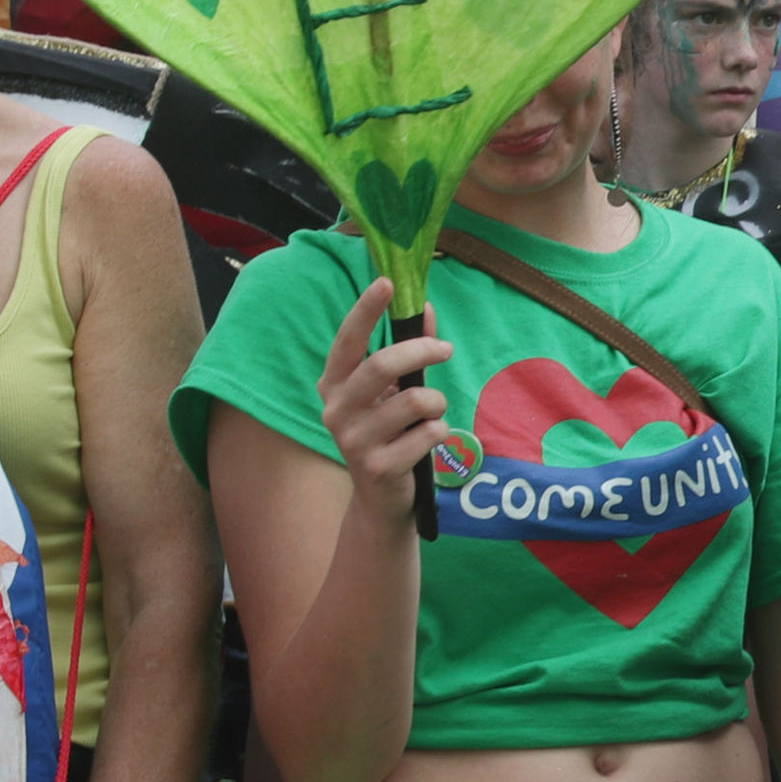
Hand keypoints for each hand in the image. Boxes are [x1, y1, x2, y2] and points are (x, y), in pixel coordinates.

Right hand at [318, 279, 452, 526]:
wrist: (381, 499)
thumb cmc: (389, 433)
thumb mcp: (392, 391)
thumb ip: (408, 350)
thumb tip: (426, 308)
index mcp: (334, 385)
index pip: (347, 340)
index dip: (366, 310)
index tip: (387, 282)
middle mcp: (336, 410)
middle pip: (382, 365)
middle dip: (421, 350)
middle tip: (445, 348)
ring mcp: (353, 441)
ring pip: (415, 401)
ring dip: (436, 402)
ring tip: (433, 413)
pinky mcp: (377, 467)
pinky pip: (428, 433)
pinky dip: (439, 431)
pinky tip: (428, 441)